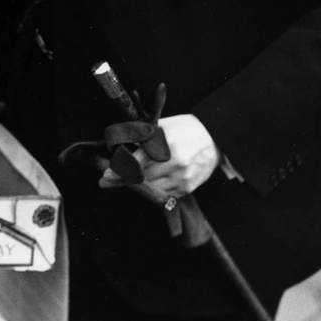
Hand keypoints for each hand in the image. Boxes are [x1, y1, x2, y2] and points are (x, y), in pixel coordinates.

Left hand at [99, 114, 218, 197]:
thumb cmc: (185, 129)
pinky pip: (163, 193)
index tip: (106, 174)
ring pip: (150, 188)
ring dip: (136, 186)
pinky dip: (152, 189)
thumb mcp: (163, 126)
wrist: (215, 138)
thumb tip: (120, 149)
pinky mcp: (187, 188)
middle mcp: (174, 163)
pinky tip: (146, 183)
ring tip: (123, 181)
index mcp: (166, 144)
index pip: (137, 161)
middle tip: (105, 181)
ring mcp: (181, 177)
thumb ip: (143, 138)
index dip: (120, 170)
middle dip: (121, 180)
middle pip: (141, 178)